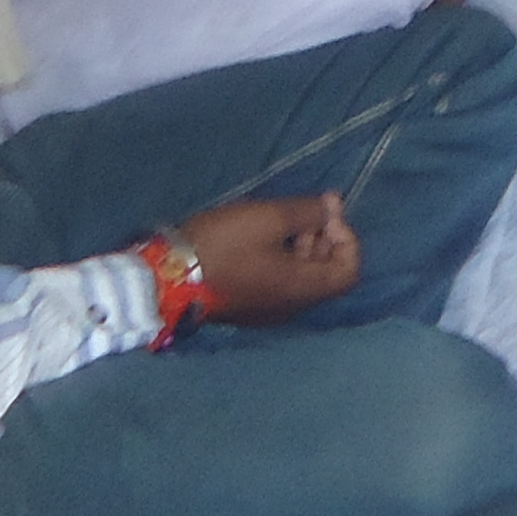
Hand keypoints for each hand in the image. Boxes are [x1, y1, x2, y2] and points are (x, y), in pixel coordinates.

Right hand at [176, 191, 360, 323]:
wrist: (168, 278)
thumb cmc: (224, 246)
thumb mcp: (268, 219)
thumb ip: (306, 212)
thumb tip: (334, 206)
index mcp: (301, 290)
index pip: (348, 271)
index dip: (347, 238)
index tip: (326, 213)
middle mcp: (290, 306)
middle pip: (326, 273)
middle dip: (325, 236)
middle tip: (308, 207)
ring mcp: (266, 308)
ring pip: (302, 276)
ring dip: (303, 244)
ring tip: (284, 216)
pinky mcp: (246, 303)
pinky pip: (279, 280)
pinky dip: (283, 256)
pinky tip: (264, 233)